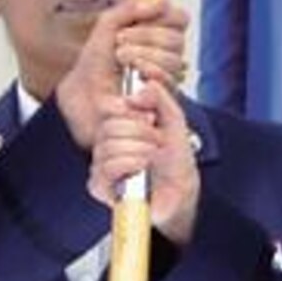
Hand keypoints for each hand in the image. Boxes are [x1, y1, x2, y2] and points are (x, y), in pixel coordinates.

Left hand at [54, 0, 190, 148]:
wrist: (83, 93)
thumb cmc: (95, 62)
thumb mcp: (108, 26)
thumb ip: (132, 9)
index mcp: (158, 33)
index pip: (180, 19)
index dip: (165, 17)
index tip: (138, 21)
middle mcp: (167, 55)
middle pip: (177, 39)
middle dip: (146, 36)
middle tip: (119, 42)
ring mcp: (167, 77)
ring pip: (174, 59)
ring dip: (144, 54)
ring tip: (121, 58)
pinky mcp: (164, 98)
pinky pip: (169, 79)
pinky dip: (150, 71)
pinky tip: (133, 73)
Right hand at [88, 80, 198, 242]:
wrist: (182, 192)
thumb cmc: (175, 162)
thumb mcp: (173, 120)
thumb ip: (159, 97)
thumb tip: (139, 87)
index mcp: (118, 126)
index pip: (106, 106)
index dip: (128, 108)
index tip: (151, 117)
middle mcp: (105, 144)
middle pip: (109, 126)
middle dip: (141, 131)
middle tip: (158, 141)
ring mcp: (100, 165)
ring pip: (109, 145)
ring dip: (140, 149)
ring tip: (154, 157)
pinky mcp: (99, 186)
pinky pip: (106, 167)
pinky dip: (130, 164)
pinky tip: (143, 168)